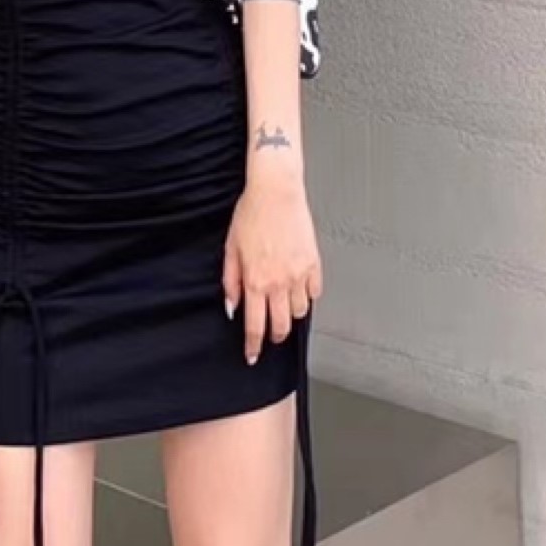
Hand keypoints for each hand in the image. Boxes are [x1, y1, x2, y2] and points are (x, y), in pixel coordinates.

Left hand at [223, 176, 321, 365]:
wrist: (276, 191)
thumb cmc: (252, 214)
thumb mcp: (230, 248)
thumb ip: (230, 281)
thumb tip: (231, 306)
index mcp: (255, 281)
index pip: (254, 325)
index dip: (253, 345)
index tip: (252, 355)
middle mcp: (278, 282)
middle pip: (281, 326)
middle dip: (274, 337)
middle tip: (271, 335)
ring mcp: (299, 275)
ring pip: (299, 312)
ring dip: (291, 315)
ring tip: (283, 305)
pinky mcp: (314, 264)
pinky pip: (315, 292)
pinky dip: (307, 296)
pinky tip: (299, 289)